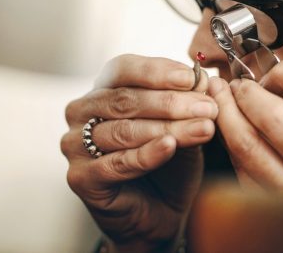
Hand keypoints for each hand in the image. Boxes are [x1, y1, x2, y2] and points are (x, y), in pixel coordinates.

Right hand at [61, 55, 217, 252]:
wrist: (161, 212)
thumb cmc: (168, 162)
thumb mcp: (182, 125)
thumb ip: (187, 103)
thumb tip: (202, 79)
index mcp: (103, 89)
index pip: (124, 68)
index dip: (158, 71)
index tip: (191, 77)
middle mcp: (82, 112)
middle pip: (125, 99)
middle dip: (171, 102)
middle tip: (207, 107)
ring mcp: (75, 145)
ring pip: (124, 130)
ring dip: (168, 128)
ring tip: (203, 127)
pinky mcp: (80, 177)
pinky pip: (117, 163)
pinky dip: (147, 154)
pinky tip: (170, 147)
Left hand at [207, 59, 282, 206]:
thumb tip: (272, 76)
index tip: (274, 75)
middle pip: (273, 116)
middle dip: (247, 92)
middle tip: (238, 85)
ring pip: (247, 144)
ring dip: (227, 114)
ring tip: (222, 99)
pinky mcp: (273, 214)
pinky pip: (241, 170)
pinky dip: (230, 143)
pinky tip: (229, 131)